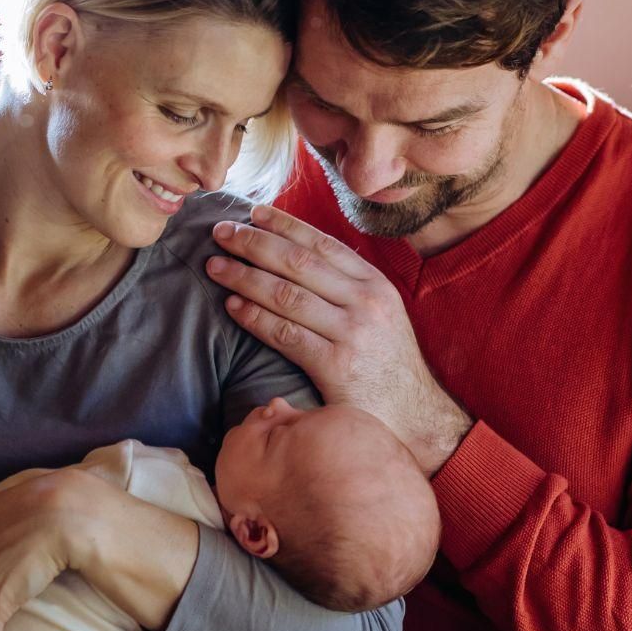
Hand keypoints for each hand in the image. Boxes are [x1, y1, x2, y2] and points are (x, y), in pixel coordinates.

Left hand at [206, 205, 472, 474]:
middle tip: (221, 233)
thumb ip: (348, 288)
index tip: (252, 213)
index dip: (284, 225)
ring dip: (244, 277)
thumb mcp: (382, 315)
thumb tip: (300, 257)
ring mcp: (352, 333)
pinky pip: (284, 334)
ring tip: (216, 267)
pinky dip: (254, 317)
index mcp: (376, 284)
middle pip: (298, 262)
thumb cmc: (388, 365)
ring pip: (286, 294)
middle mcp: (366, 302)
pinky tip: (232, 307)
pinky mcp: (336, 366)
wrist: (415, 417)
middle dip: (254, 243)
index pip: (322, 244)